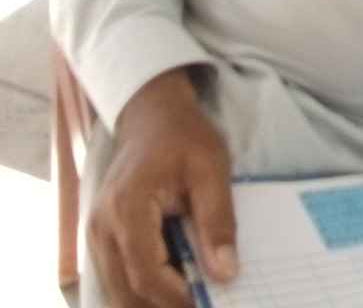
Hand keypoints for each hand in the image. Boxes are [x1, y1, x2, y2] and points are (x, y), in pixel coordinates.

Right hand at [88, 69, 236, 306]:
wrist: (153, 115)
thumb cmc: (184, 136)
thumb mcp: (212, 167)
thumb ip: (217, 220)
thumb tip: (225, 273)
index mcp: (127, 207)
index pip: (145, 272)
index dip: (176, 296)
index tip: (208, 299)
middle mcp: (101, 228)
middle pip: (125, 292)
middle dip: (163, 306)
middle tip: (202, 301)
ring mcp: (96, 235)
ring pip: (117, 292)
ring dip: (152, 301)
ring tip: (191, 293)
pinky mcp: (101, 239)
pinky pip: (117, 278)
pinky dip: (143, 290)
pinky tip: (175, 281)